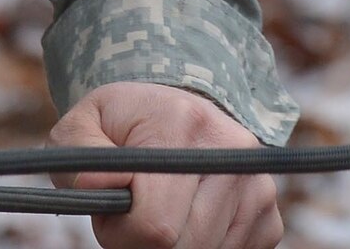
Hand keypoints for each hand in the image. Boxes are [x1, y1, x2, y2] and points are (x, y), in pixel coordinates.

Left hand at [51, 82, 280, 248]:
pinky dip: (204, 247)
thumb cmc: (121, 127)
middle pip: (185, 246)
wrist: (173, 114)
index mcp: (184, 125)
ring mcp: (257, 184)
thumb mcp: (83, 127)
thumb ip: (80, 155)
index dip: (121, 232)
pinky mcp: (269, 212)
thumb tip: (96, 183)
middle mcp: (233, 152)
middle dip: (145, 242)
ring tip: (159, 209)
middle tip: (133, 213)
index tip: (114, 208)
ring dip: (174, 246)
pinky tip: (188, 219)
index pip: (155, 225)